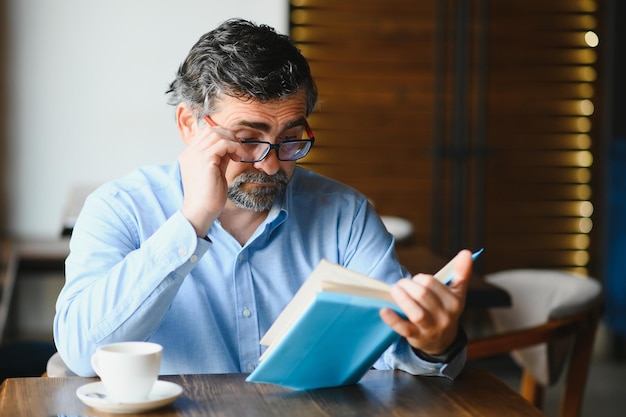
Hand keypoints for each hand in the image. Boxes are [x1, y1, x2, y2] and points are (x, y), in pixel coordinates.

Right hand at [178, 120, 241, 236]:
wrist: (201, 212)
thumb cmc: (208, 197)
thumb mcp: (214, 171)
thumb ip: (219, 158)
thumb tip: (231, 147)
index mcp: (189, 155)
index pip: (206, 133)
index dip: (224, 136)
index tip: (235, 149)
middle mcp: (190, 153)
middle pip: (211, 130)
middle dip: (229, 136)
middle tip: (239, 150)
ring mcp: (195, 155)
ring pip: (217, 134)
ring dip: (233, 142)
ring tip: (240, 155)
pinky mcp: (205, 161)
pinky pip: (223, 144)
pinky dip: (235, 148)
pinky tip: (239, 158)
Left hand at [380, 249, 471, 355]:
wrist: (443, 340)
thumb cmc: (446, 309)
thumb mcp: (457, 292)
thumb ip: (461, 272)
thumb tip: (466, 252)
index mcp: (454, 302)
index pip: (432, 283)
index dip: (420, 278)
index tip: (417, 280)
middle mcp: (445, 317)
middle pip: (422, 295)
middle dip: (408, 285)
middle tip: (401, 284)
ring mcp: (431, 328)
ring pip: (417, 313)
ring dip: (402, 299)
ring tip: (394, 290)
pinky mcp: (416, 337)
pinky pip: (403, 328)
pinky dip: (392, 319)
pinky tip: (384, 310)